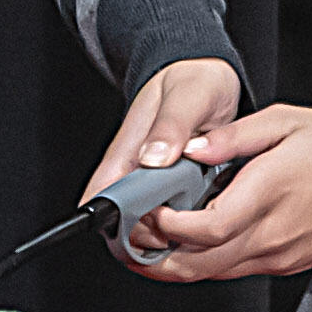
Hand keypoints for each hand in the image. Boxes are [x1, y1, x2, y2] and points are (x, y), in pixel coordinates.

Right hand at [90, 58, 242, 259]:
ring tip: (203, 219)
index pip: (100, 200)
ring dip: (174, 231)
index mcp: (125, 153)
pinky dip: (191, 223)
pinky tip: (211, 215)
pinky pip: (176, 217)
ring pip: (152, 225)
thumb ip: (171, 126)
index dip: (119, 223)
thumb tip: (152, 159)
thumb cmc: (193, 82)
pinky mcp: (175, 189)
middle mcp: (134, 173)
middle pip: (125, 223)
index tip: (154, 223)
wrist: (209, 76)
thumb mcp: (187, 95)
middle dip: (152, 234)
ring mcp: (154, 183)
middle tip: (187, 224)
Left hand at [135, 104, 311, 281]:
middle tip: (131, 238)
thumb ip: (232, 136)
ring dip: (176, 263)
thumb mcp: (284, 122)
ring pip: (213, 273)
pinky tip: (189, 242)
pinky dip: (205, 260)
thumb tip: (191, 149)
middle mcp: (271, 233)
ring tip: (149, 241)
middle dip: (156, 256)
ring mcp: (277, 254)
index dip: (170, 225)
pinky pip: (233, 269)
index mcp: (269, 193)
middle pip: (199, 263)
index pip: (207, 228)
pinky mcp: (281, 264)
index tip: (153, 209)